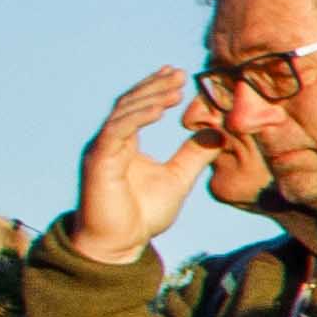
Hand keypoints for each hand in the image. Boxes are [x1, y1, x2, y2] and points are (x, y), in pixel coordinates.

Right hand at [63, 73, 212, 262]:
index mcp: (125, 143)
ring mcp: (102, 150)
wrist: (120, 244)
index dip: (156, 89)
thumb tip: (217, 132)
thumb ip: (194, 155)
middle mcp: (110, 142)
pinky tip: (157, 109)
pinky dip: (137, 118)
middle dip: (154, 86)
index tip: (179, 75)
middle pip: (130, 103)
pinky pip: (117, 132)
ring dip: (149, 97)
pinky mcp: (99, 162)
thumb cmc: (143, 214)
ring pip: (123, 113)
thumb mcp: (178, 178)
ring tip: (173, 87)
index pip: (138, 106)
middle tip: (179, 73)